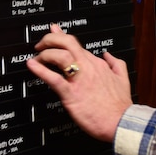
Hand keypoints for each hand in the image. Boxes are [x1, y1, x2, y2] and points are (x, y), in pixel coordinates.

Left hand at [27, 24, 133, 142]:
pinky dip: (40, 71)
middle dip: (50, 39)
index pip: (76, 45)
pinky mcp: (71, 94)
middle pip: (67, 42)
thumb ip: (116, 63)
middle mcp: (87, 67)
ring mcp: (79, 79)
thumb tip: (109, 54)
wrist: (121, 122)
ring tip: (36, 58)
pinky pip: (54, 79)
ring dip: (45, 54)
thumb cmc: (120, 106)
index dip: (62, 37)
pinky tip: (32, 66)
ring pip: (60, 56)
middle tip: (40, 44)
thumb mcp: (123, 79)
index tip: (54, 31)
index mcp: (97, 64)